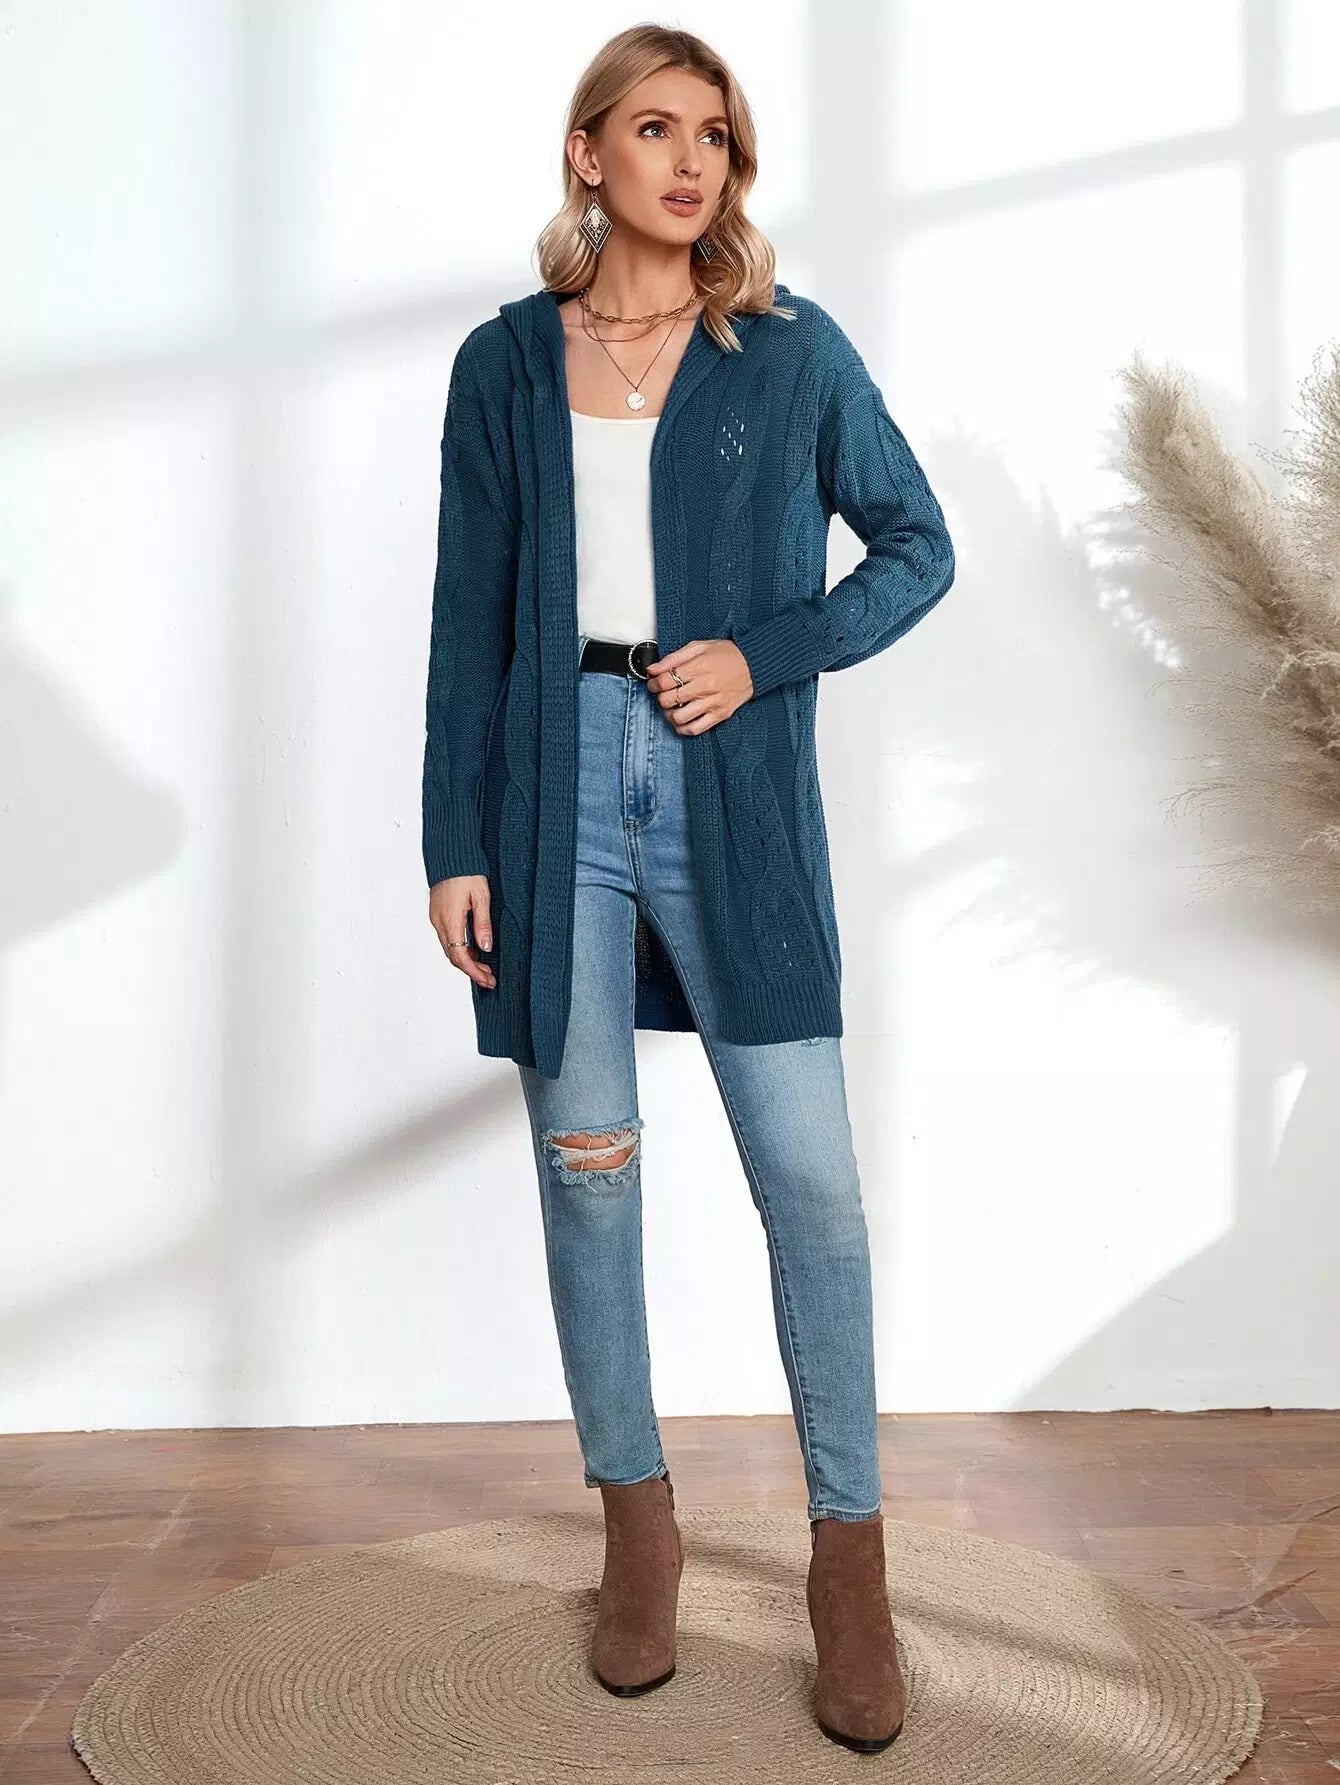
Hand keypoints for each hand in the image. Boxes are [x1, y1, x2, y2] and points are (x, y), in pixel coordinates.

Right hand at [429, 874, 495, 988]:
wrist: (450, 854)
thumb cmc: (467, 871)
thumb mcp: (482, 897)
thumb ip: (482, 924)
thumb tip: (485, 948)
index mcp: (450, 920)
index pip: (460, 956)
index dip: (474, 972)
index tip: (487, 980)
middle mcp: (439, 922)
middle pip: (453, 956)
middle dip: (471, 970)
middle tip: (489, 978)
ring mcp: (436, 918)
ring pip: (449, 948)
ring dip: (466, 960)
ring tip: (484, 967)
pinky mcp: (437, 913)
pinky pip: (447, 938)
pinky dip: (460, 948)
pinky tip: (473, 949)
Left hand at [644, 639, 753, 733]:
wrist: (754, 664)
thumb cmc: (727, 654)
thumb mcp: (699, 647)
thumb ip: (673, 658)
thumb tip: (653, 669)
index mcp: (698, 667)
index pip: (664, 681)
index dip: (653, 683)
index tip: (654, 683)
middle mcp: (705, 686)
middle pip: (668, 700)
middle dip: (660, 697)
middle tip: (662, 694)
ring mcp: (713, 703)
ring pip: (679, 717)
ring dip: (669, 714)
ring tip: (672, 707)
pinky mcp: (720, 714)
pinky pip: (696, 729)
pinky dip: (683, 728)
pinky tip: (681, 720)